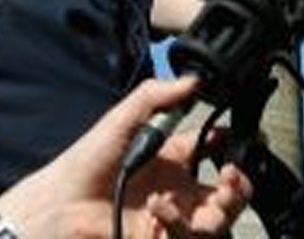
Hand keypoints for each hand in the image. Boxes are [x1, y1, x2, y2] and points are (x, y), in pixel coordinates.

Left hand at [0, 77, 250, 238]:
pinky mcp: (163, 237)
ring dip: (225, 207)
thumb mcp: (122, 118)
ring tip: (215, 196)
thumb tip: (194, 80)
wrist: (63, 202)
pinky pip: (189, 235)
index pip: (215, 148)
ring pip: (220, 219)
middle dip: (240, 184)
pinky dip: (181, 220)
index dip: (232, 143)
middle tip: (231, 174)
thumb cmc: (88, 159)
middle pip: (229, 191)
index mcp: (173, 156)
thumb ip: (157, 95)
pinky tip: (162, 206)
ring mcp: (173, 216)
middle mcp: (178, 188)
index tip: (240, 135)